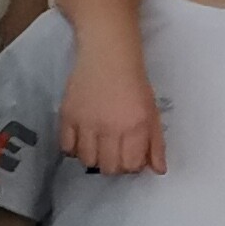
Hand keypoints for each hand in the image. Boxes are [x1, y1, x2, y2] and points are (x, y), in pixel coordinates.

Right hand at [57, 50, 165, 175]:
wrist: (107, 55)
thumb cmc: (133, 83)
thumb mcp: (151, 112)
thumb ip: (156, 143)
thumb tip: (158, 170)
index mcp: (135, 126)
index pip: (130, 165)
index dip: (131, 165)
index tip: (129, 155)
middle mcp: (110, 128)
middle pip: (108, 167)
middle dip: (113, 165)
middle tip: (114, 151)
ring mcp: (86, 123)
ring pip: (87, 160)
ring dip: (94, 157)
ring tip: (97, 145)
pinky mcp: (67, 116)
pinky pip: (66, 147)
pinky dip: (73, 149)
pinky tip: (81, 140)